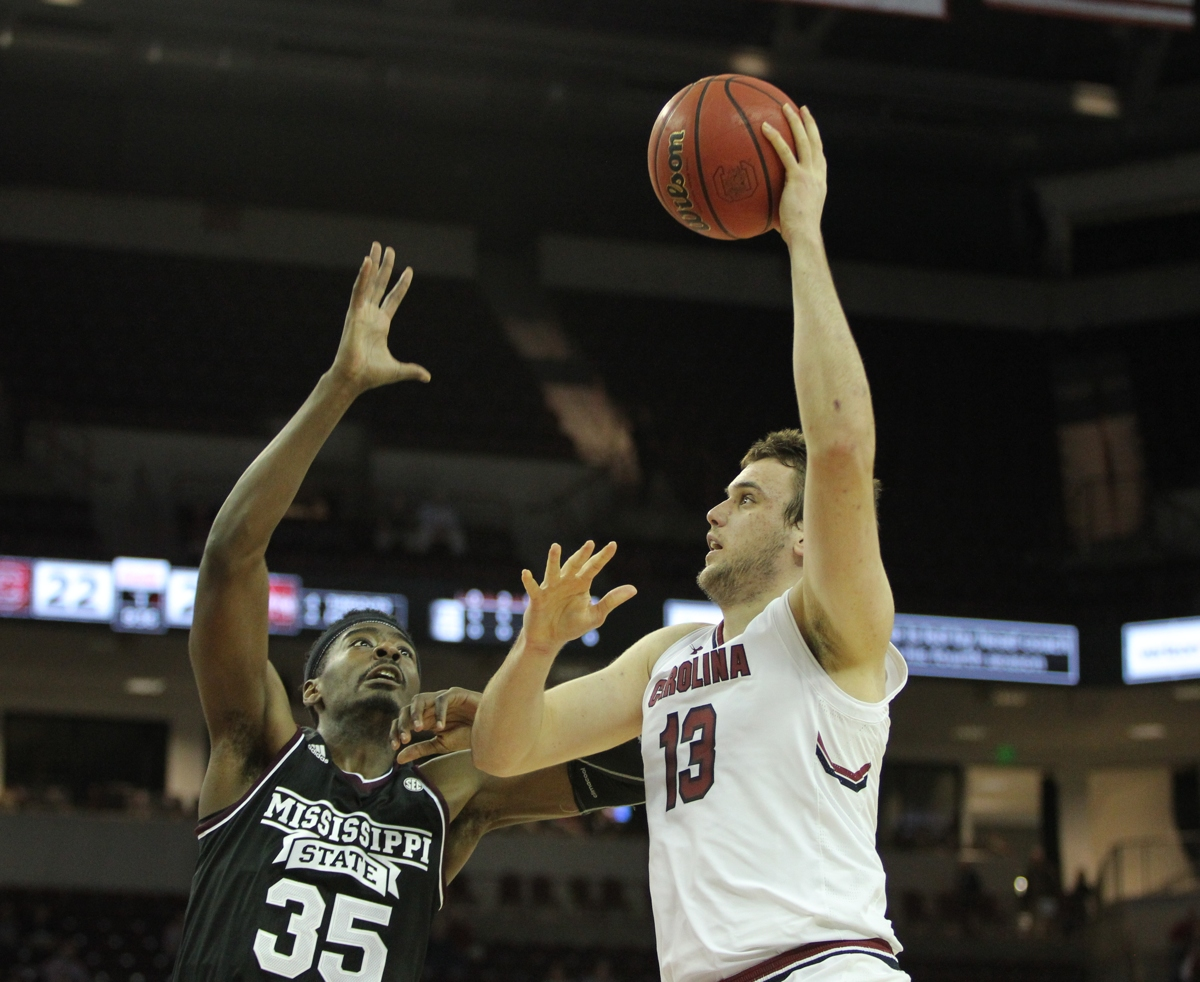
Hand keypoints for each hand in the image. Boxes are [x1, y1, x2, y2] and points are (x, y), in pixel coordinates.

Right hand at [331, 242, 430, 393]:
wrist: (354, 378)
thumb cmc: (371, 375)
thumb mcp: (397, 370)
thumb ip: (412, 370)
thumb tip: (427, 377)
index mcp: (381, 325)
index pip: (393, 299)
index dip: (401, 285)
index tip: (409, 270)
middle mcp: (371, 315)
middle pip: (380, 285)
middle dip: (385, 267)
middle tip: (389, 249)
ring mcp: (361, 312)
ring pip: (369, 282)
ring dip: (373, 264)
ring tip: (377, 246)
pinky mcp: (353, 313)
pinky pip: (359, 290)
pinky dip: (363, 276)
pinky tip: (368, 261)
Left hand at [392, 687, 479, 764]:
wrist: (489, 732)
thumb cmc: (466, 735)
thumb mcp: (439, 745)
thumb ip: (419, 749)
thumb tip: (398, 759)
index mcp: (425, 717)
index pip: (403, 719)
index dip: (396, 731)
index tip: (396, 747)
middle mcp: (430, 706)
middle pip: (407, 708)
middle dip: (403, 723)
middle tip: (404, 739)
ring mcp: (442, 698)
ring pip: (420, 699)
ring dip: (415, 713)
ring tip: (418, 729)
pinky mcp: (456, 693)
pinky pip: (442, 699)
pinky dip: (439, 712)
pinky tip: (441, 727)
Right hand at [519, 541, 636, 653]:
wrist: (550, 639)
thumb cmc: (572, 625)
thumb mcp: (596, 615)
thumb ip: (612, 600)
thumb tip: (634, 589)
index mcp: (581, 584)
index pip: (594, 567)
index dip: (603, 557)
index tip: (613, 545)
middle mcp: (566, 582)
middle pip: (575, 565)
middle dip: (582, 555)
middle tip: (590, 544)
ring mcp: (551, 588)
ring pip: (553, 571)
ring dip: (554, 560)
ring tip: (556, 547)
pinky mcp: (538, 598)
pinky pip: (533, 588)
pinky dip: (529, 581)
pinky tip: (526, 573)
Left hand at [761, 104, 826, 245]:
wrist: (804, 236)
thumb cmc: (796, 233)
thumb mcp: (792, 215)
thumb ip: (782, 206)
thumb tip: (764, 211)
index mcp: (819, 182)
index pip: (819, 155)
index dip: (815, 139)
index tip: (810, 128)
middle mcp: (818, 174)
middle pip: (815, 141)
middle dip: (808, 123)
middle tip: (801, 109)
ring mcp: (809, 174)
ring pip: (803, 140)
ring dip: (794, 121)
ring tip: (785, 106)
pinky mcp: (798, 177)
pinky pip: (785, 152)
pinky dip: (776, 138)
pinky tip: (765, 127)